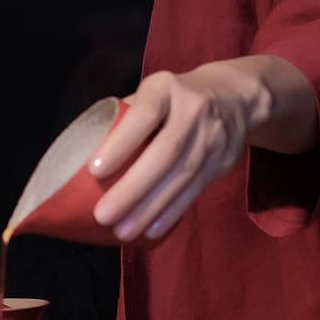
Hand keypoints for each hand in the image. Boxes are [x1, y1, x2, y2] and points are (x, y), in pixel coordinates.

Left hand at [89, 57, 315, 242]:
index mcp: (166, 88)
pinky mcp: (222, 161)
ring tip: (122, 231)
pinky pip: (195, 190)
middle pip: (165, 153)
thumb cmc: (172, 99)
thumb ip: (125, 117)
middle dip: (133, 189)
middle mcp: (193, 110)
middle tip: (103, 215)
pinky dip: (171, 212)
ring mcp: (212, 136)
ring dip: (150, 208)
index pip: (144, 114)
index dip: (120, 143)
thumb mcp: (152, 93)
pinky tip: (151, 230)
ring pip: (181, 177)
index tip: (94, 170)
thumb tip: (85, 150)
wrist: (234, 97)